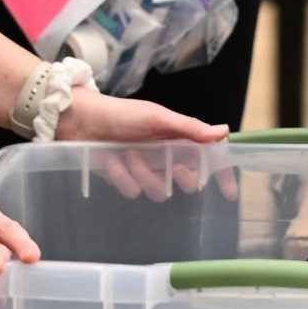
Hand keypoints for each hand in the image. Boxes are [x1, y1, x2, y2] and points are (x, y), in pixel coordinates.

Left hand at [54, 89, 234, 197]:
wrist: (78, 121)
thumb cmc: (120, 114)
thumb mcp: (157, 118)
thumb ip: (190, 128)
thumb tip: (224, 131)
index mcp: (175, 137)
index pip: (205, 159)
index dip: (219, 175)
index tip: (229, 193)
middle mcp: (163, 154)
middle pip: (184, 180)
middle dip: (175, 176)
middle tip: (165, 165)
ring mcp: (143, 167)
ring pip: (157, 190)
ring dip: (143, 175)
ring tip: (126, 156)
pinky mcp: (123, 178)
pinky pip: (132, 191)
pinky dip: (123, 177)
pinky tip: (111, 163)